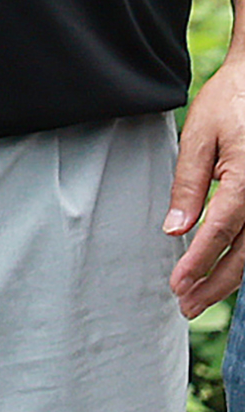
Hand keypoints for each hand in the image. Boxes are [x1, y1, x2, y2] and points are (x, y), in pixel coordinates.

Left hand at [173, 61, 244, 314]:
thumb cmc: (229, 104)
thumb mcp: (199, 137)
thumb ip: (188, 185)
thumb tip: (174, 230)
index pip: (221, 232)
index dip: (198, 262)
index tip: (177, 286)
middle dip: (214, 285)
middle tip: (185, 307)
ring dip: (230, 279)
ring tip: (199, 299)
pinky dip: (244, 260)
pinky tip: (224, 274)